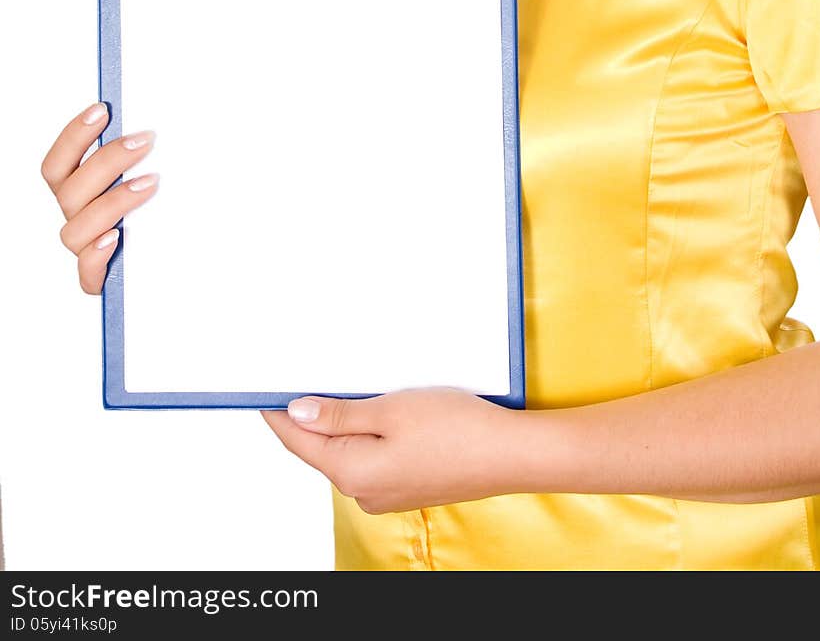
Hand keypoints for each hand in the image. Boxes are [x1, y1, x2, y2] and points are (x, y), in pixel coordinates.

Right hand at [40, 102, 158, 292]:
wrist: (188, 260)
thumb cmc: (172, 213)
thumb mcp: (164, 177)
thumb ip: (152, 153)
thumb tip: (157, 123)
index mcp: (81, 193)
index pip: (58, 164)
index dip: (73, 136)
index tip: (102, 110)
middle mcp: (78, 219)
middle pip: (70, 190)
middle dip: (107, 160)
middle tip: (146, 141)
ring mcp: (87, 250)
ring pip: (75, 229)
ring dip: (113, 201)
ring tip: (151, 184)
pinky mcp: (102, 281)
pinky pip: (87, 273)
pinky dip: (97, 254)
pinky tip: (118, 236)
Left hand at [261, 386, 523, 514]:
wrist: (509, 454)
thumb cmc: (456, 429)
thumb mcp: (389, 409)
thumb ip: (338, 415)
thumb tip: (296, 413)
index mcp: (352, 471)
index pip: (298, 441)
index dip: (278, 413)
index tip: (262, 390)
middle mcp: (364, 491)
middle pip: (320, 448)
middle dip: (309, 414)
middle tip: (299, 375)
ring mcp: (386, 493)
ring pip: (347, 451)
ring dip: (340, 422)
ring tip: (340, 385)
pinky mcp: (406, 485)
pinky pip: (372, 457)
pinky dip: (366, 433)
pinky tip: (376, 409)